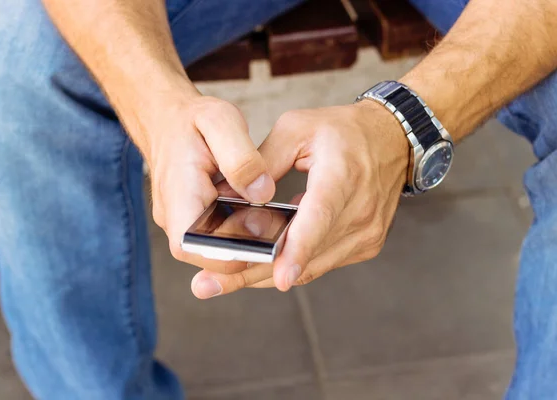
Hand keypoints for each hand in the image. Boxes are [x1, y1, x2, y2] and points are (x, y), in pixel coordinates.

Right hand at [133, 92, 275, 278]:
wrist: (166, 118)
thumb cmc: (192, 119)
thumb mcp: (221, 122)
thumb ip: (242, 158)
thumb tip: (263, 193)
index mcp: (178, 194)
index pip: (192, 246)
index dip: (227, 254)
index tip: (263, 243)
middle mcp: (174, 216)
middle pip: (207, 255)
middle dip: (245, 252)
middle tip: (279, 234)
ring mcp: (182, 221)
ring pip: (214, 249)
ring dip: (244, 244)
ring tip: (276, 226)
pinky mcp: (194, 220)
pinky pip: (216, 237)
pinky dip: (240, 233)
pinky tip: (263, 218)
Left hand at [191, 100, 408, 296]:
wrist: (393, 140)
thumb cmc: (342, 131)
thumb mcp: (296, 129)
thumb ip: (262, 162)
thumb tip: (229, 196)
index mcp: (343, 175)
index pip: (320, 218)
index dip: (299, 249)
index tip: (281, 276)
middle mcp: (360, 211)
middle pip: (307, 255)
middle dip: (255, 273)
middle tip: (208, 287)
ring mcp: (366, 233)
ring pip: (311, 267)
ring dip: (266, 275)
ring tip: (221, 282)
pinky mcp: (365, 245)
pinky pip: (321, 264)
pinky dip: (290, 266)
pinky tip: (258, 267)